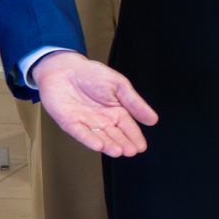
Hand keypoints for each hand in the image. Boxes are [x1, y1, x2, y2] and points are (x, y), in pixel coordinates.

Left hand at [32, 50, 156, 156]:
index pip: (128, 127)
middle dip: (123, 143)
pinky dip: (89, 139)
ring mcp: (86, 123)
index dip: (135, 137)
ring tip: (118, 151)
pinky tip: (99, 146)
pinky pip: (81, 133)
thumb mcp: (120, 85)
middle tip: (131, 151)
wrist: (65, 68)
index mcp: (116, 111)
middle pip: (115, 135)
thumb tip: (153, 119)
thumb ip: (135, 103)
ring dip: (109, 145)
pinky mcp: (70, 123)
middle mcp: (102, 120)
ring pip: (99, 136)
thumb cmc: (91, 74)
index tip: (141, 147)